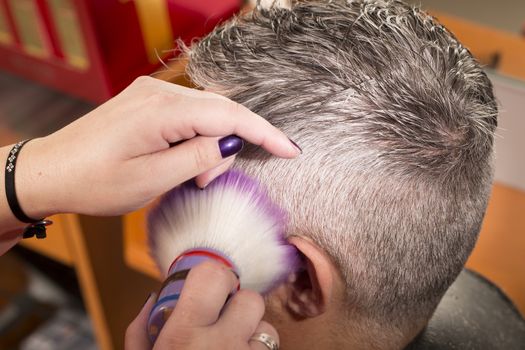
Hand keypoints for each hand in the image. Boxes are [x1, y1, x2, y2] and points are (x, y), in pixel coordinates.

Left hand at [14, 76, 299, 217]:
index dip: (264, 132)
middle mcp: (159, 92)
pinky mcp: (147, 102)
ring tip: (188, 176)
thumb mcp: (152, 179)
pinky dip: (195, 139)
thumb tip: (230, 144)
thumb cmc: (94, 181)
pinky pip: (187, 116)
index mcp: (161, 110)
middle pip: (219, 113)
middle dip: (226, 149)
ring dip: (208, 147)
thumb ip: (198, 158)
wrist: (50, 171)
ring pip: (205, 115)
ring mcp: (151, 94)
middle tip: (205, 181)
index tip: (290, 149)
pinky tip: (181, 159)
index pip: (229, 115)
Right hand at [125, 262, 279, 349]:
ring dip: (250, 329)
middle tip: (222, 315)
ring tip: (230, 344)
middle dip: (237, 303)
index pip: (212, 276)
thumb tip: (154, 297)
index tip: (209, 284)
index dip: (213, 276)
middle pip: (250, 298)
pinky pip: (271, 346)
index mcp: (184, 336)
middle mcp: (221, 346)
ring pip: (266, 324)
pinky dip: (257, 348)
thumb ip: (141, 329)